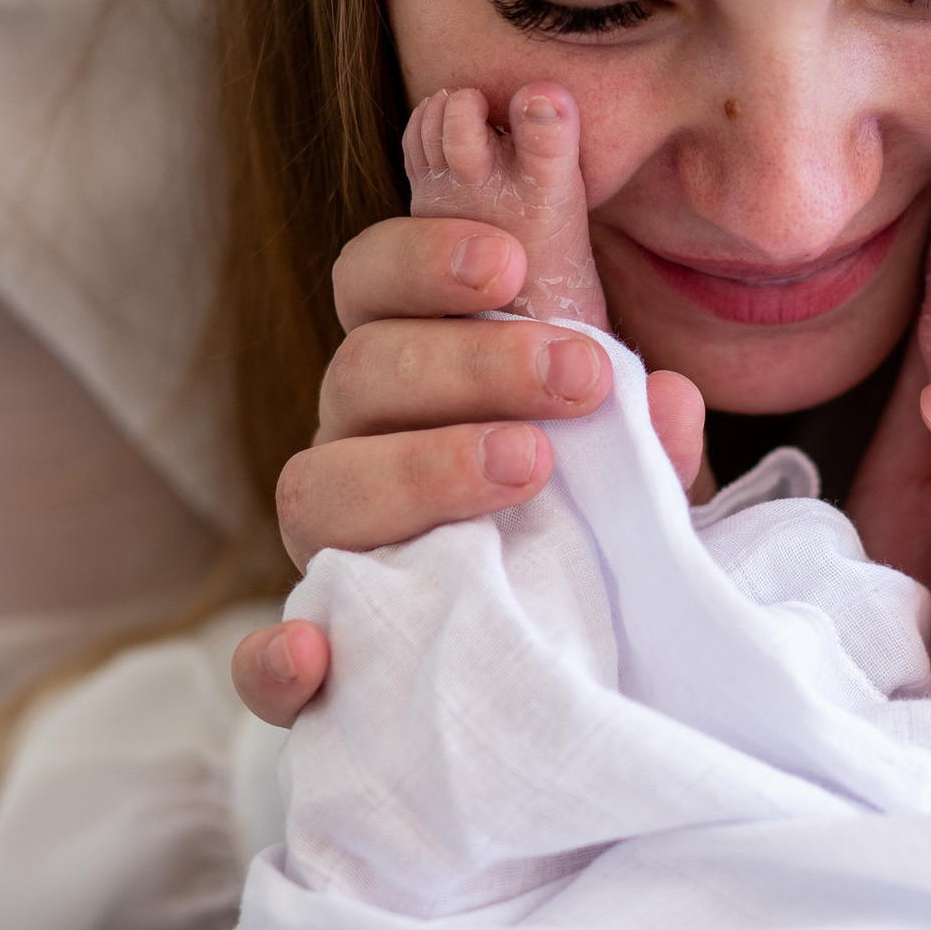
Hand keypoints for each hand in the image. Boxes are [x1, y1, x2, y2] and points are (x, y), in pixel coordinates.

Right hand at [237, 214, 706, 722]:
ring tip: (527, 468)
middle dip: (472, 362)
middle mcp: (352, 451)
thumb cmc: (591, 531)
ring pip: (316, 490)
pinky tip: (311, 654)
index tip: (510, 265)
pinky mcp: (322, 667)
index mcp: (406, 382)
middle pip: (361, 373)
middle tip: (578, 376)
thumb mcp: (629, 476)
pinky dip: (272, 662)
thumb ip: (643, 438)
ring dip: (417, 470)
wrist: (584, 656)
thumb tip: (668, 399)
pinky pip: (261, 668)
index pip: (370, 286)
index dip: (422, 260)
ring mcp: (331, 554)